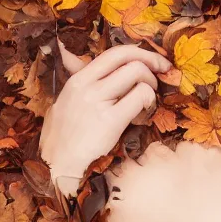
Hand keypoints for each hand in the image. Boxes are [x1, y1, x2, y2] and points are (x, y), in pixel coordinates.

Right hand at [39, 41, 171, 196]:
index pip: (113, 53)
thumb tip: (73, 60)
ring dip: (151, 84)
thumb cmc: (62, 142)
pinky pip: (140, 96)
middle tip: (163, 73)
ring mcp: (97, 101)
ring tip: (149, 101)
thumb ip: (78, 85)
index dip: (138, 53)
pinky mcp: (110, 120)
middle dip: (152, 61)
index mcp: (78, 80)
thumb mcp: (64, 105)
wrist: (57, 168)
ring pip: (137, 72)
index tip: (152, 62)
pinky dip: (149, 102)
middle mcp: (87, 85)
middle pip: (128, 57)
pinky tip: (142, 116)